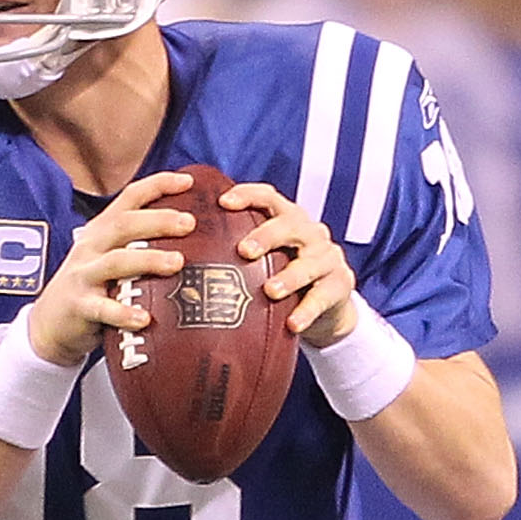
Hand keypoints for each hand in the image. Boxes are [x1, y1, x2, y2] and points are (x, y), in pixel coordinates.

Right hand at [28, 171, 197, 366]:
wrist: (50, 324)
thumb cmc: (93, 289)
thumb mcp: (110, 259)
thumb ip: (139, 246)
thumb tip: (192, 240)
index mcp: (102, 231)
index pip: (129, 198)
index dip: (157, 185)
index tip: (188, 181)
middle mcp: (91, 247)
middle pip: (124, 225)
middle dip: (158, 221)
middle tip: (190, 223)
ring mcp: (83, 276)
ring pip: (116, 261)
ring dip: (148, 259)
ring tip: (177, 263)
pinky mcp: (78, 306)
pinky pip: (102, 309)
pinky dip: (123, 313)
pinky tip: (144, 318)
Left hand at [221, 179, 358, 342]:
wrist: (327, 304)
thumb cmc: (283, 275)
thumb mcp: (265, 259)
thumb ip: (236, 253)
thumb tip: (180, 256)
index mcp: (288, 220)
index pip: (269, 197)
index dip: (248, 195)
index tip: (223, 202)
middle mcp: (310, 233)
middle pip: (290, 225)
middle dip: (267, 236)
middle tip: (243, 250)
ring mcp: (328, 258)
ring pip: (310, 263)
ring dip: (289, 277)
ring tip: (270, 290)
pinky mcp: (340, 285)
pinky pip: (323, 297)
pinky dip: (307, 311)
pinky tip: (292, 324)